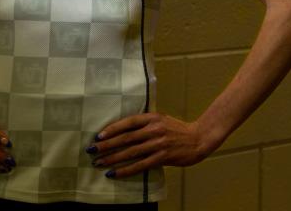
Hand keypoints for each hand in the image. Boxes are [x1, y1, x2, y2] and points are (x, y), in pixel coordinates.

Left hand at [87, 113, 214, 177]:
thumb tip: (122, 131)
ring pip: (130, 152)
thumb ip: (144, 123)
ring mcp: (158, 143)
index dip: (112, 129)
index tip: (98, 136)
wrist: (198, 139)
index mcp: (152, 117)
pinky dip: (125, 170)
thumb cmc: (177, 130)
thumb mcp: (161, 120)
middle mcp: (154, 129)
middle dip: (106, 146)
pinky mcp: (162, 157)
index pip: (128, 122)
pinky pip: (140, 165)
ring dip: (112, 159)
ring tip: (99, 163)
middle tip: (91, 151)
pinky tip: (115, 173)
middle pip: (125, 138)